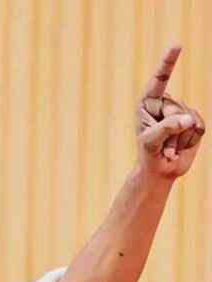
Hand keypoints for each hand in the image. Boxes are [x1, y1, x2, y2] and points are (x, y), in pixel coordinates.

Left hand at [135, 43, 204, 180]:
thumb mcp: (150, 142)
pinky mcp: (195, 123)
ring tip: (168, 149)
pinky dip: (189, 141)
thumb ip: (166, 129)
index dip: (168, 63)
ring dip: (178, 139)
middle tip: (162, 147)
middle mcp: (165, 104)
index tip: (177, 45)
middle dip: (170, 132)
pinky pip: (198, 127)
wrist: (160, 171)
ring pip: (189, 120)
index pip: (160, 80)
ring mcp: (182, 113)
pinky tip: (179, 148)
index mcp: (148, 103)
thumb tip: (188, 118)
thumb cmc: (148, 155)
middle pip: (176, 109)